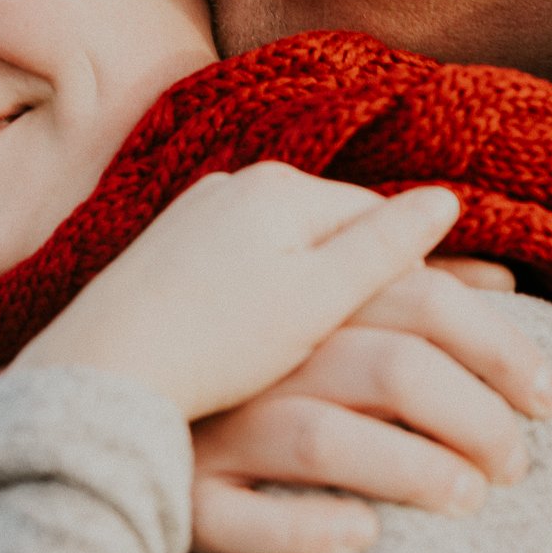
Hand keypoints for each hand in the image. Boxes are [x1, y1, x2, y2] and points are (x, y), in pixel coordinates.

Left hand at [16, 164, 460, 421]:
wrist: (104, 370)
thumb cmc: (220, 341)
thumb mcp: (319, 299)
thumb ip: (385, 247)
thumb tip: (446, 199)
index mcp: (282, 188)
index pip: (378, 215)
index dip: (410, 270)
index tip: (419, 326)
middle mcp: (237, 182)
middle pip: (331, 225)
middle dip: (360, 275)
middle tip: (369, 339)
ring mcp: (197, 212)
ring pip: (286, 244)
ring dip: (311, 284)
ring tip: (312, 343)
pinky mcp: (167, 248)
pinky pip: (242, 259)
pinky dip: (263, 290)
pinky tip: (257, 337)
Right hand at [190, 259, 551, 552]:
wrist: (117, 413)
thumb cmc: (256, 369)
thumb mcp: (326, 317)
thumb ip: (408, 292)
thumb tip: (502, 277)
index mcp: (306, 305)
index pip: (422, 299)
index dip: (500, 346)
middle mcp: (265, 361)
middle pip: (390, 367)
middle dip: (473, 416)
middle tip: (518, 465)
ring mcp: (220, 427)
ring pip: (323, 439)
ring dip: (410, 470)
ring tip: (470, 500)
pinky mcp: (185, 495)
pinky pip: (239, 519)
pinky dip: (304, 528)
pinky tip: (364, 539)